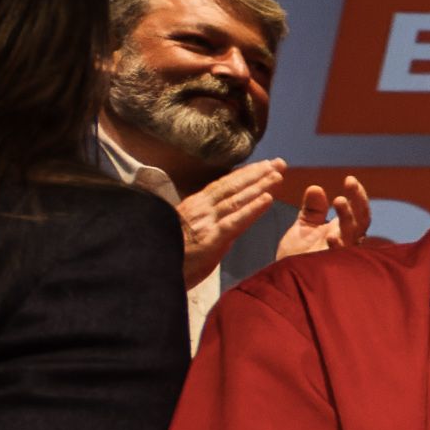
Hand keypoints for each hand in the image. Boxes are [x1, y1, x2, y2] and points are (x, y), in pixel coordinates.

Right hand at [176, 156, 286, 283]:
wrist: (150, 267)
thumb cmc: (167, 254)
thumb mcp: (183, 232)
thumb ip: (205, 224)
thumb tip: (223, 223)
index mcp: (195, 206)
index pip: (223, 186)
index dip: (244, 174)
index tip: (263, 165)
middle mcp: (201, 209)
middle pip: (233, 186)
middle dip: (257, 173)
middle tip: (279, 162)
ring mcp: (206, 222)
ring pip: (237, 199)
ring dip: (259, 185)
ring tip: (277, 174)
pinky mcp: (211, 238)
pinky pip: (236, 221)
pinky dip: (253, 208)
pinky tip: (268, 199)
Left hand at [271, 175, 370, 260]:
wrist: (285, 280)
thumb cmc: (298, 255)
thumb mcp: (304, 226)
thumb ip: (312, 209)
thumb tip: (316, 187)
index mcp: (343, 230)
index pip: (358, 210)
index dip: (357, 195)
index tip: (350, 179)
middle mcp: (347, 241)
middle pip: (362, 219)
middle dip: (358, 200)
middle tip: (350, 183)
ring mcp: (341, 254)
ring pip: (353, 234)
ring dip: (348, 217)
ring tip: (339, 201)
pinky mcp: (331, 266)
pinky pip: (340, 256)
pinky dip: (337, 246)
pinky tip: (331, 236)